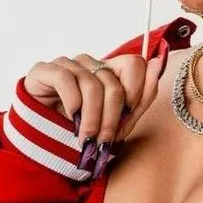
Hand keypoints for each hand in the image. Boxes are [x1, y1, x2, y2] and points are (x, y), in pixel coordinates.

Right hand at [24, 50, 166, 163]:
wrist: (44, 138)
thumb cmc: (85, 127)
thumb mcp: (119, 121)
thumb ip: (141, 97)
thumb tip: (158, 63)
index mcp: (110, 69)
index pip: (134, 64)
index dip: (135, 91)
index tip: (128, 116)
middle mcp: (90, 63)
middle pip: (113, 83)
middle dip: (112, 118)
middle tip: (104, 140)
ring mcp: (68, 64)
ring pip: (91, 84)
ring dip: (92, 117)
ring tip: (87, 137)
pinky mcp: (46, 70)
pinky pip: (66, 79)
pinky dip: (72, 102)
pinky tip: (72, 116)